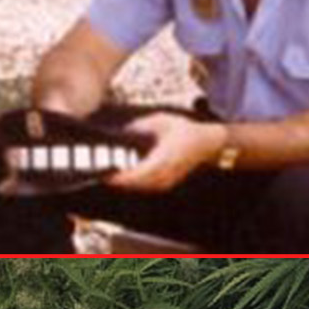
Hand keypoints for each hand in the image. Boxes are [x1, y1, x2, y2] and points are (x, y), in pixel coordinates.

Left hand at [104, 114, 225, 192]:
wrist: (206, 142)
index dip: (121, 177)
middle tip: (102, 174)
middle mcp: (165, 173)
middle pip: (137, 184)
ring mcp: (168, 180)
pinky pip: (148, 187)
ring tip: (110, 175)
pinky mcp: (168, 182)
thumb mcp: (161, 121)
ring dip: (126, 184)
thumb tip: (122, 130)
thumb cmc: (185, 130)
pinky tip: (125, 177)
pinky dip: (135, 183)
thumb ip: (140, 126)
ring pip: (142, 188)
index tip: (106, 174)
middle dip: (119, 181)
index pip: (138, 174)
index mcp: (163, 159)